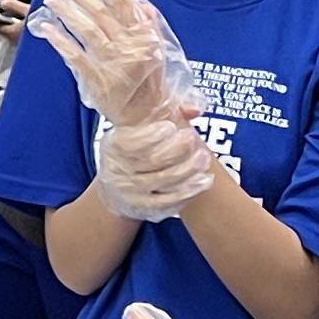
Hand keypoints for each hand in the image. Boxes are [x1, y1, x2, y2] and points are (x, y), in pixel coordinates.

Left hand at [26, 0, 196, 128]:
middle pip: (100, 10)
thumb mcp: (158, 48)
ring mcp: (113, 63)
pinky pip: (75, 55)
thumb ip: (147, 22)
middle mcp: (131, 47)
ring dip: (67, 10)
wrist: (149, 118)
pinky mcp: (97, 80)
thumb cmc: (151, 82)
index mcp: (146, 36)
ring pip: (87, 29)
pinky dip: (60, 40)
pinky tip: (47, 27)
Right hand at [93, 111, 225, 220]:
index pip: (131, 142)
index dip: (152, 135)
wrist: (114, 192)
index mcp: (113, 147)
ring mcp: (132, 193)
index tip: (171, 126)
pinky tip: (203, 181)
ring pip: (164, 182)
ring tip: (204, 158)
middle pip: (152, 161)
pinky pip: (170, 202)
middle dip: (177, 149)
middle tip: (194, 138)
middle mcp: (119, 171)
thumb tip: (195, 109)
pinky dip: (189, 191)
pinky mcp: (146, 209)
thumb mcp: (133, 132)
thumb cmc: (131, 152)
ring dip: (189, 170)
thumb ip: (160, 116)